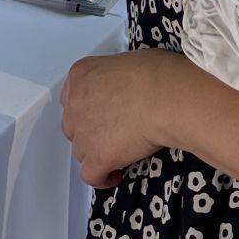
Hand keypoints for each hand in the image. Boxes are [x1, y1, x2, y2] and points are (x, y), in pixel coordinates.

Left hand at [60, 49, 191, 187]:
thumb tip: (126, 89)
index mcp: (81, 74)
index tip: (105, 113)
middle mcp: (75, 103)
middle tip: (113, 132)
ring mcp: (84, 133)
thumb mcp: (127, 61)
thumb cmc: (157, 74)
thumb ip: (115, 78)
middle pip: (73, 125)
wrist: (165, 97)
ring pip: (80, 151)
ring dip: (96, 153)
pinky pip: (91, 176)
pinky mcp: (98, 157)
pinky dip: (102, 178)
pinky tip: (116, 174)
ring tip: (119, 153)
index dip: (88, 109)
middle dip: (89, 131)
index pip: (73, 97)